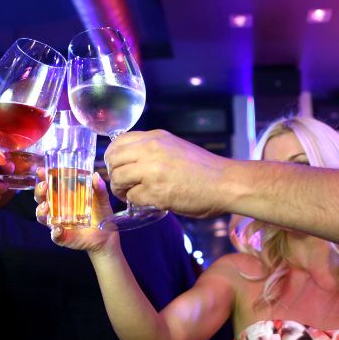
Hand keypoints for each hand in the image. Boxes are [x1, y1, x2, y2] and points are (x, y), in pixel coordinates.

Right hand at [35, 169, 117, 253]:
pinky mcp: (62, 236)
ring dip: (41, 210)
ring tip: (46, 206)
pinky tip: (58, 228)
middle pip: (42, 198)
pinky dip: (55, 232)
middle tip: (44, 185)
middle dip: (39, 191)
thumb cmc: (100, 213)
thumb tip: (95, 175)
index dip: (43, 177)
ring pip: (42, 216)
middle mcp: (57, 208)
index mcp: (64, 196)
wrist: (106, 234)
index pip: (50, 185)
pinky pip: (55, 235)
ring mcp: (58, 222)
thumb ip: (99, 188)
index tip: (41, 170)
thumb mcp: (101, 198)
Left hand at [104, 130, 231, 217]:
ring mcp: (152, 171)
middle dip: (113, 173)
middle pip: (113, 159)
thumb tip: (130, 159)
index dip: (112, 156)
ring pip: (118, 178)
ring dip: (120, 189)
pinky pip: (132, 197)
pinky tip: (147, 201)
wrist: (225, 182)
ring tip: (130, 194)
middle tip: (121, 183)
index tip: (116, 166)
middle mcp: (150, 150)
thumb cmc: (203, 168)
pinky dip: (136, 201)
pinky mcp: (156, 192)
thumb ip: (151, 149)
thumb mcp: (174, 147)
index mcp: (155, 137)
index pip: (118, 141)